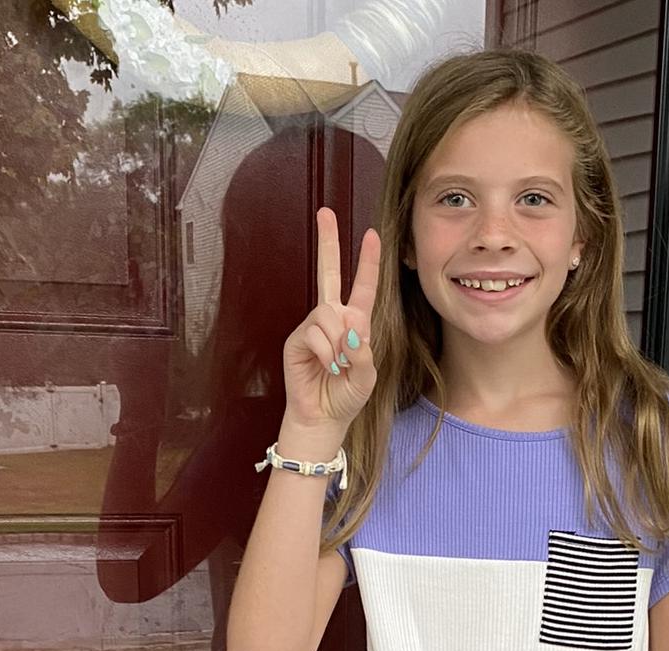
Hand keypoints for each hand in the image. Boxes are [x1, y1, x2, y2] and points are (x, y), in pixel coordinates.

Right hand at [282, 207, 380, 429]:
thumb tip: (351, 328)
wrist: (323, 418)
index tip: (371, 235)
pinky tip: (328, 368)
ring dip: (340, 342)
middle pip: (329, 273)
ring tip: (341, 365)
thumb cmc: (346, 397)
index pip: (363, 288)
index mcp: (356, 325)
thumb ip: (365, 352)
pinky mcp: (297, 340)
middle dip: (328, 242)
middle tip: (325, 212)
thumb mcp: (367, 376)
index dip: (367, 262)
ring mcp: (313, 328)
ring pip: (329, 313)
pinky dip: (327, 352)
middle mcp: (333, 320)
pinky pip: (315, 333)